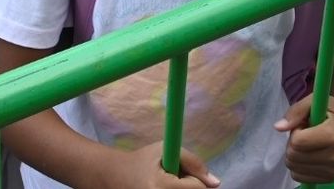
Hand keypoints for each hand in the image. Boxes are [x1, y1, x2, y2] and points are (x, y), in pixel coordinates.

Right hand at [100, 143, 219, 187]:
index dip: (196, 178)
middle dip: (191, 187)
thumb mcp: (166, 149)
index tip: (184, 173)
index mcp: (161, 186)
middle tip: (177, 179)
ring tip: (171, 186)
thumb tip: (216, 183)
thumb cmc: (146, 161)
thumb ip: (193, 161)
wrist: (118, 177)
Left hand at [277, 92, 333, 184]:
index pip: (298, 142)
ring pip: (295, 169)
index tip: (304, 124)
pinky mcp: (332, 178)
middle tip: (305, 133)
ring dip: (295, 155)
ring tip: (309, 143)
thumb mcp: (316, 101)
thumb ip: (296, 112)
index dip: (295, 131)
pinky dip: (299, 166)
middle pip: (295, 156)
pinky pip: (302, 178)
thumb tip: (278, 127)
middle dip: (293, 143)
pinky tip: (309, 155)